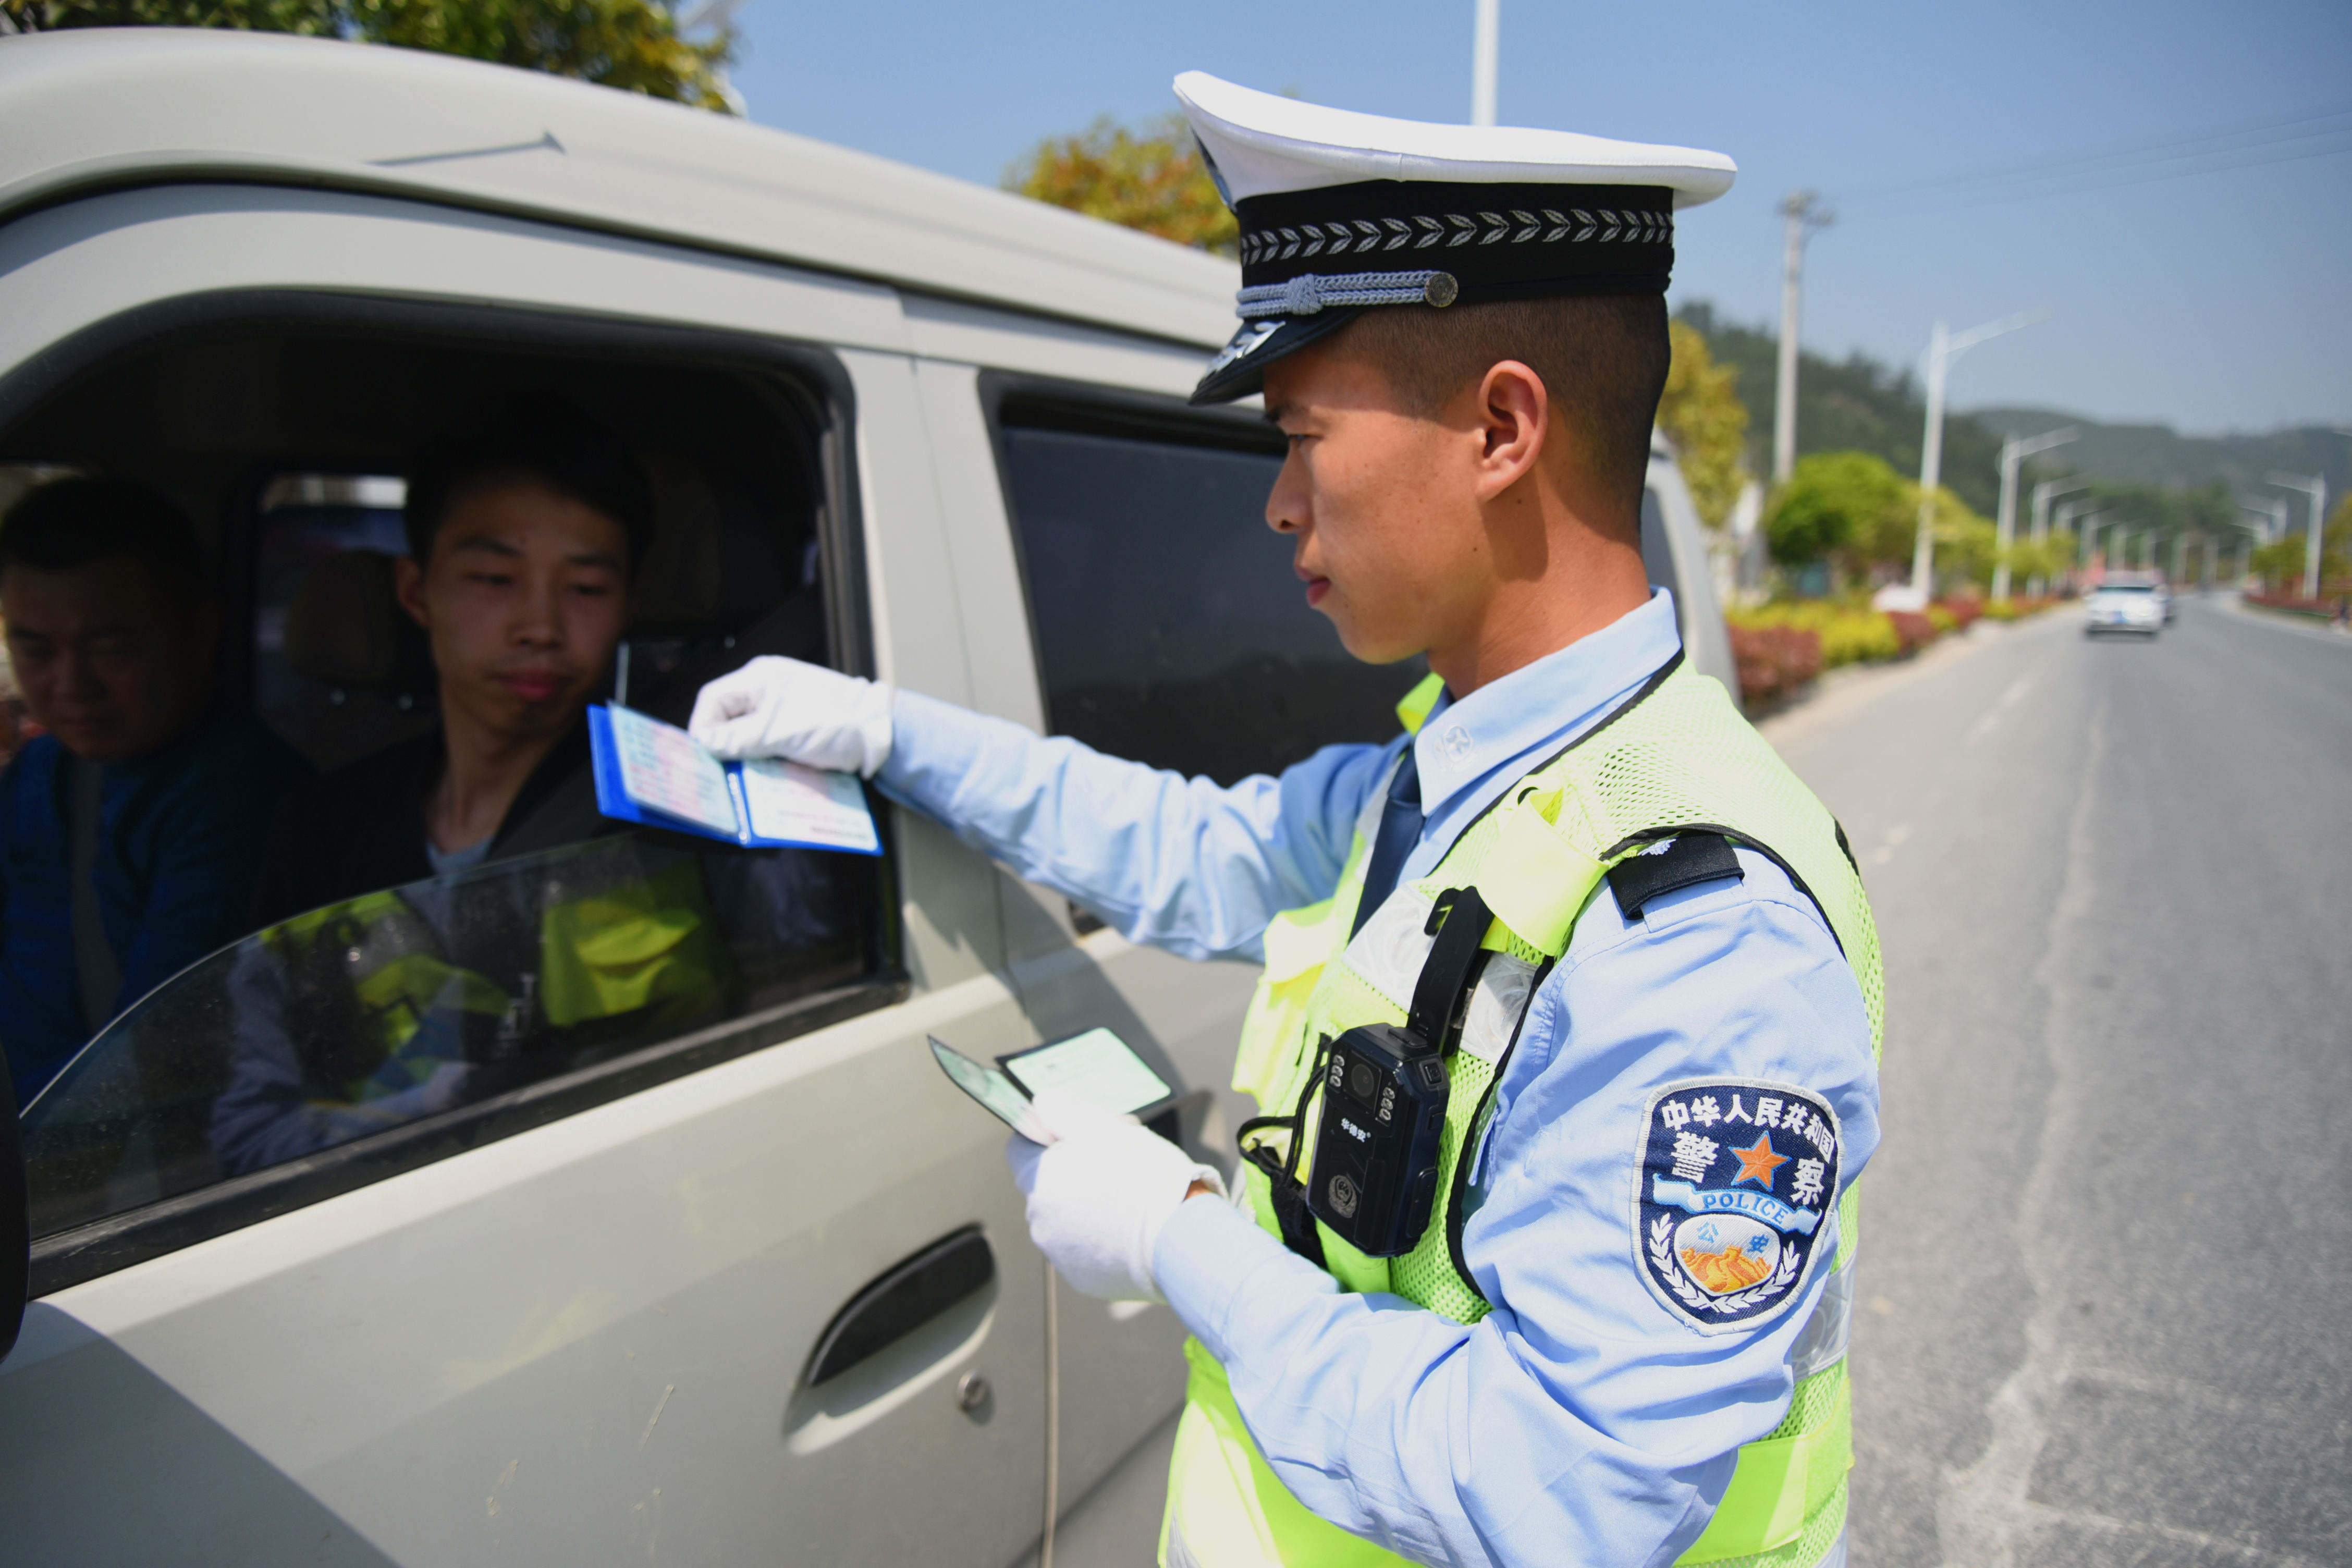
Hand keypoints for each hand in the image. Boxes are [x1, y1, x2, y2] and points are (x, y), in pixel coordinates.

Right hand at [687, 656, 893, 776]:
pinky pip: (767, 746)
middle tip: (722, 774)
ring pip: (746, 737)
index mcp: (759, 680)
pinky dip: (764, 761)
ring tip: (743, 779)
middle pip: (727, 719)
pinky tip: (765, 777)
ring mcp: (782, 711)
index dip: (703, 728)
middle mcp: (767, 692)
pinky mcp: (795, 730)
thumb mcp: (780, 733)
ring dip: (744, 758)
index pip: (712, 700)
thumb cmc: (835, 722)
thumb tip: (707, 745)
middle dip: (723, 747)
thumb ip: (739, 739)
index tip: (706, 757)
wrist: (883, 732)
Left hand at [1006, 1091, 1225, 1301]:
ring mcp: (1060, 1254)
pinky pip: (1083, 1251)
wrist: (1180, 1237)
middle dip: (1070, 1173)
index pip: (1020, 1149)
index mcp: (1039, 1179)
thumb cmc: (1146, 1177)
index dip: (1045, 1137)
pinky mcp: (1082, 1279)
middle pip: (1045, 1185)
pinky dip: (1099, 1240)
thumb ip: (1065, 1114)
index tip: (1074, 1137)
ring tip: (1128, 1201)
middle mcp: (1039, 1220)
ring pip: (1064, 1219)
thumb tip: (1040, 1103)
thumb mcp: (1106, 1129)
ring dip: (1085, 1208)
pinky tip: (1130, 1231)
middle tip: (1114, 1166)